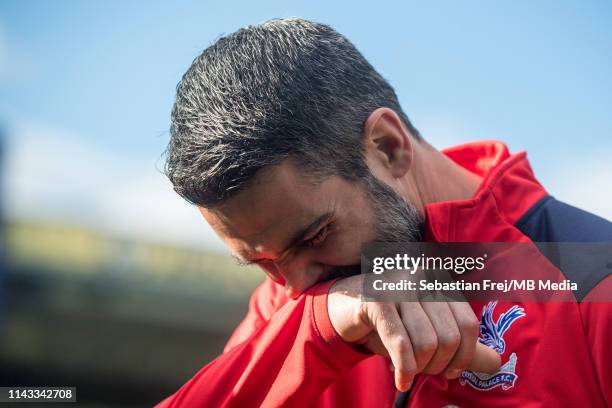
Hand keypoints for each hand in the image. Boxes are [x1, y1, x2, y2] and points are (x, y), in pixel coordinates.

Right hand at [327, 274, 500, 391]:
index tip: (451, 371)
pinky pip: (400, 343)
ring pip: (426, 342)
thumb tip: (497, 363)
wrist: (343, 310)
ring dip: (418, 368)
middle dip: (438, 365)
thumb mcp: (428, 332)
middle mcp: (422, 277)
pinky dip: (403, 368)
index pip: (468, 324)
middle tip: (423, 371)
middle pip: (448, 337)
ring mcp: (398, 285)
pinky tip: (400, 380)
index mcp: (440, 281)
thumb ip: (461, 345)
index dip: (464, 356)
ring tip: (408, 372)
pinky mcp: (376, 299)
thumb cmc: (390, 322)